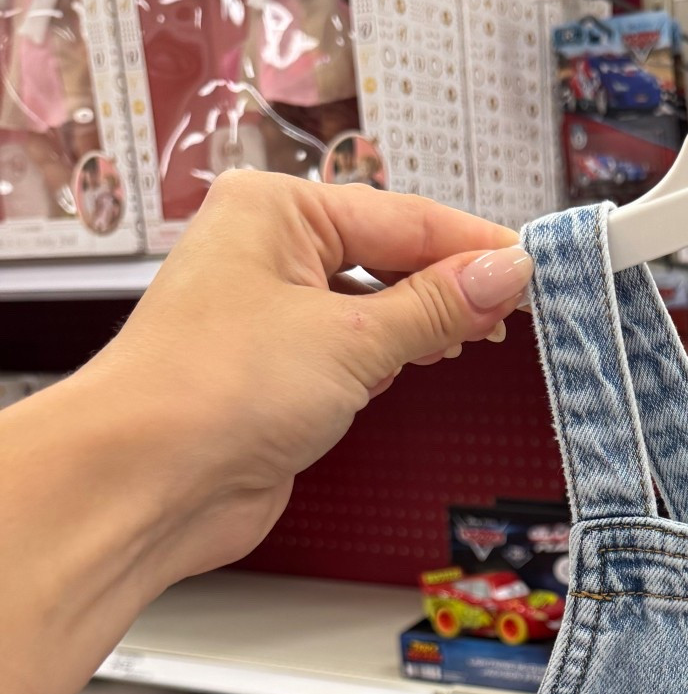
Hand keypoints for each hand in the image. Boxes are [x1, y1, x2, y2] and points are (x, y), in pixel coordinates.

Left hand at [79, 169, 534, 583]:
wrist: (145, 483)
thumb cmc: (209, 391)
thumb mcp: (351, 337)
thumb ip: (438, 306)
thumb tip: (503, 272)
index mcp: (275, 210)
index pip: (404, 217)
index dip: (476, 245)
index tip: (536, 266)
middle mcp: (268, 251)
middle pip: (391, 253)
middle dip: (455, 282)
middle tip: (524, 308)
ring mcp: (271, 312)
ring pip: (376, 301)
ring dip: (429, 321)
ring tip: (484, 336)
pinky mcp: (278, 371)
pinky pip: (357, 346)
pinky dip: (398, 354)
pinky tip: (430, 360)